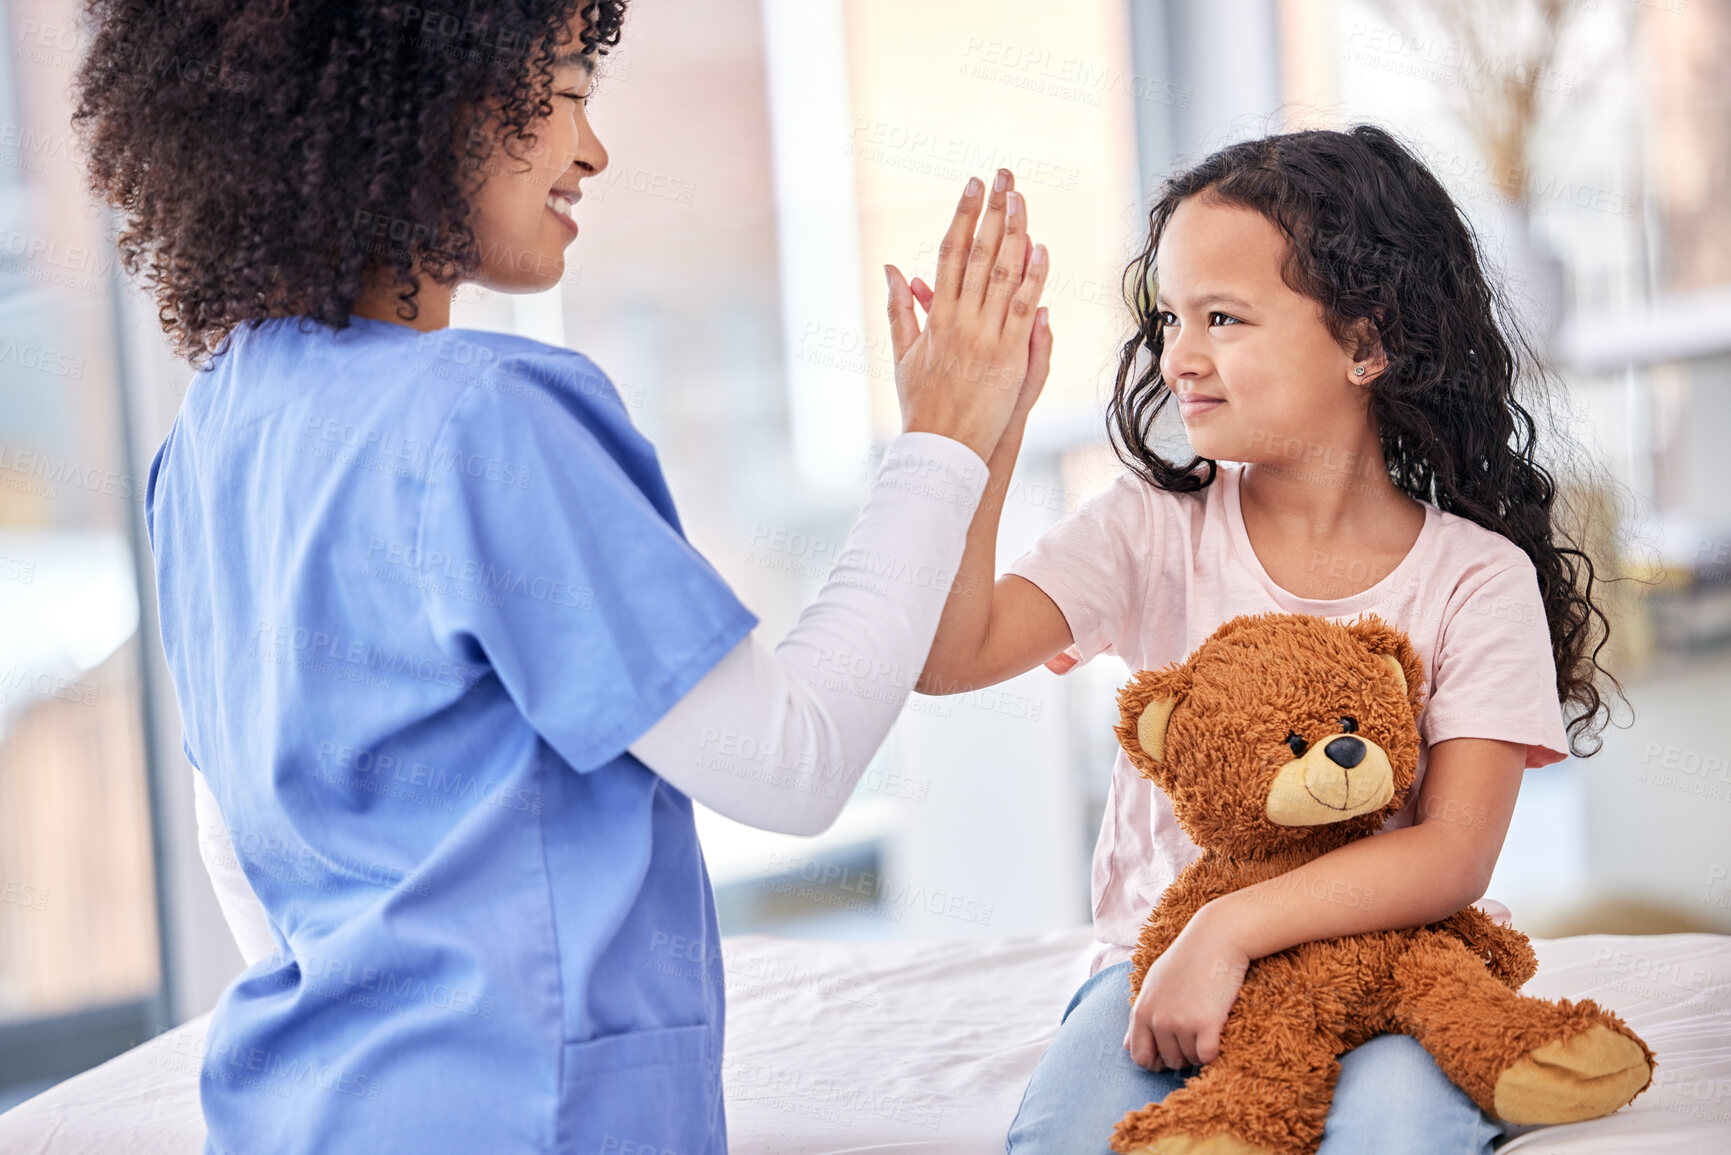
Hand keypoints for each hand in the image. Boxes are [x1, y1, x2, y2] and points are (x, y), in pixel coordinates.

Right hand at [884, 168, 1051, 462]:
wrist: (941, 449)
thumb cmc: (921, 405)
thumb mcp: (902, 354)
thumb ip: (900, 308)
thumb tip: (893, 267)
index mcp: (934, 317)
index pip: (950, 253)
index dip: (962, 216)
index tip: (973, 186)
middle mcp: (959, 321)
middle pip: (979, 254)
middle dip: (992, 211)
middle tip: (1003, 176)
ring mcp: (985, 337)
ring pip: (1004, 274)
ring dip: (1015, 233)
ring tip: (1022, 199)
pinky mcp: (1009, 357)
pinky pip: (1024, 308)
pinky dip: (1034, 277)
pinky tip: (1041, 249)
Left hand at [1124, 905, 1250, 1071]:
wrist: (1216, 938)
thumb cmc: (1186, 959)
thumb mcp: (1155, 984)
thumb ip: (1141, 1015)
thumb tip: (1125, 1046)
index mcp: (1142, 1010)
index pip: (1140, 1056)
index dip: (1156, 1061)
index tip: (1172, 1052)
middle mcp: (1158, 1019)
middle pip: (1169, 1061)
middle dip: (1182, 1056)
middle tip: (1196, 1035)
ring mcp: (1181, 1022)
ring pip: (1190, 1059)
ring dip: (1200, 1051)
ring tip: (1207, 1025)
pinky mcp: (1206, 1023)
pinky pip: (1207, 1056)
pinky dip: (1214, 1051)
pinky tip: (1218, 1032)